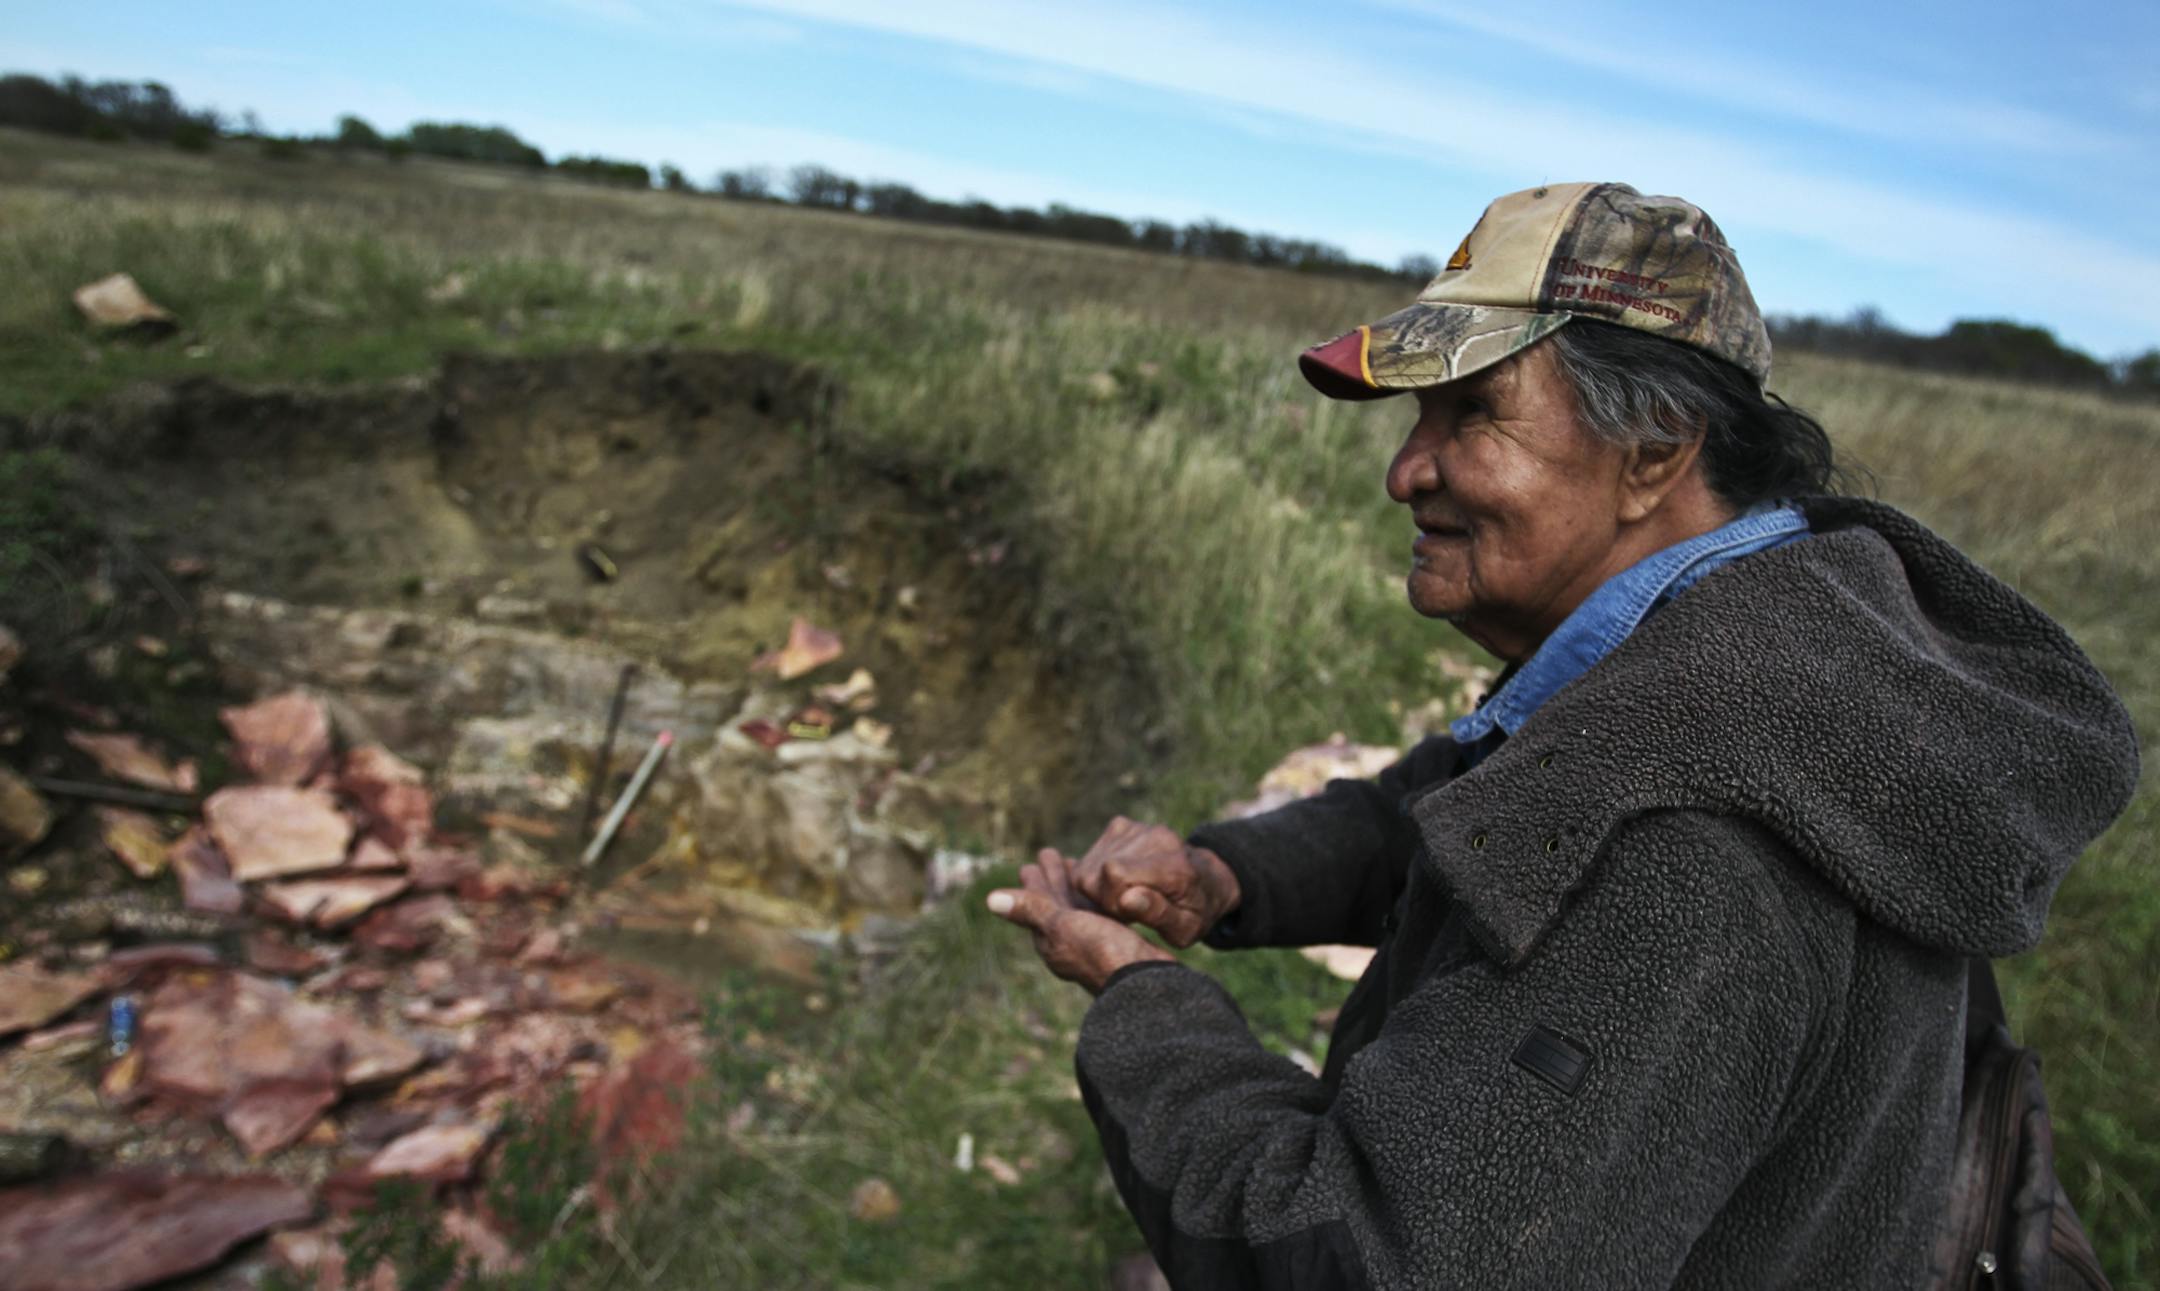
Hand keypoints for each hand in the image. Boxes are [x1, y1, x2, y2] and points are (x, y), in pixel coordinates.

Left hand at [988, 847, 1174, 993]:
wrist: (1147, 984)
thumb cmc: (1104, 953)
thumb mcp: (1063, 927)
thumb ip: (1031, 910)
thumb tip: (990, 900)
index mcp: (1052, 941)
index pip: (1038, 904)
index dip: (1036, 881)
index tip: (1033, 860)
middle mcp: (1071, 943)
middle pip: (1057, 904)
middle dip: (1053, 879)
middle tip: (1050, 853)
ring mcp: (1096, 943)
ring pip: (1080, 908)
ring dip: (1074, 886)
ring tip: (1075, 864)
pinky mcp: (1119, 942)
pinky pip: (1102, 914)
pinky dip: (1097, 897)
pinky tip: (1106, 889)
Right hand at [1068, 816, 1240, 947]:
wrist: (1206, 879)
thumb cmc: (1195, 911)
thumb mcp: (1185, 928)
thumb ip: (1158, 914)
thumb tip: (1126, 899)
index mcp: (1174, 867)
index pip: (1114, 873)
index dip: (1111, 901)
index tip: (1129, 915)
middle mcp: (1156, 838)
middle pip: (1095, 872)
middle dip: (1103, 897)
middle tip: (1130, 908)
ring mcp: (1137, 828)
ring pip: (1089, 866)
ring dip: (1101, 887)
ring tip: (1129, 894)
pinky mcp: (1121, 825)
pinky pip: (1090, 858)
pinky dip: (1099, 874)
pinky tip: (1123, 881)